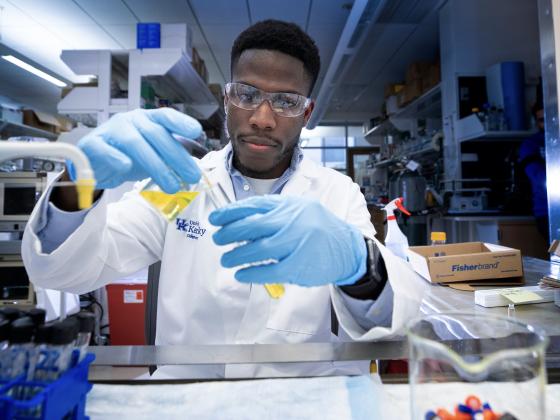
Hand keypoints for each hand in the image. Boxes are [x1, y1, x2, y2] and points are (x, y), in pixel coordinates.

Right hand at [71, 108, 201, 191]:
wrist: (95, 165)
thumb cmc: (128, 157)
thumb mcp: (153, 156)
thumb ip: (170, 159)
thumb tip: (193, 171)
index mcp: (148, 120)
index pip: (166, 116)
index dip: (181, 122)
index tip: (196, 131)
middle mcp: (131, 121)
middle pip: (155, 134)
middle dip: (176, 156)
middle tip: (192, 176)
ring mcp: (111, 130)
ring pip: (134, 143)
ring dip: (155, 165)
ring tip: (171, 185)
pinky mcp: (92, 144)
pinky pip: (104, 149)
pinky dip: (115, 157)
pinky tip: (126, 166)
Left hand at [209, 195, 366, 286]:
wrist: (347, 248)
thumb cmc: (317, 228)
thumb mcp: (298, 209)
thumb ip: (272, 211)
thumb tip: (239, 218)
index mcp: (288, 206)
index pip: (252, 206)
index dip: (230, 213)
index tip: (215, 219)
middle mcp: (290, 222)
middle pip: (251, 226)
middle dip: (229, 233)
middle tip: (218, 239)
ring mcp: (295, 244)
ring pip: (257, 249)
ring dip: (236, 255)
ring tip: (226, 259)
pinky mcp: (298, 266)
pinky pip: (269, 271)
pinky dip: (251, 273)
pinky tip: (240, 273)